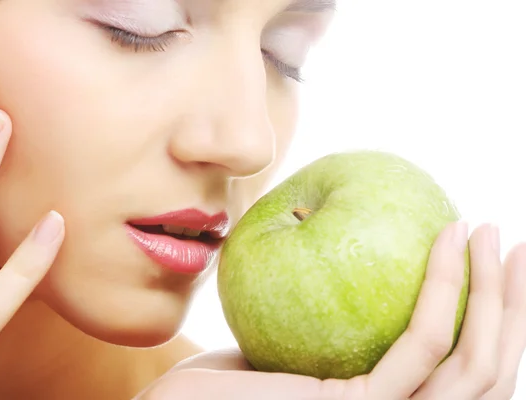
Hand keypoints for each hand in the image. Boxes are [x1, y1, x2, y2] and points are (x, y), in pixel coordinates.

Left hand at [137, 223, 525, 399]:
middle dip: (509, 305)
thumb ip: (320, 334)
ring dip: (493, 291)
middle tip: (510, 241)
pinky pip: (420, 345)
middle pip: (486, 376)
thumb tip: (335, 277)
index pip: (461, 381)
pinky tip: (445, 239)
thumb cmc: (214, 390)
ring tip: (485, 229)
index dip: (495, 324)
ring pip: (471, 364)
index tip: (492, 264)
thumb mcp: (280, 353)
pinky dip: (445, 288)